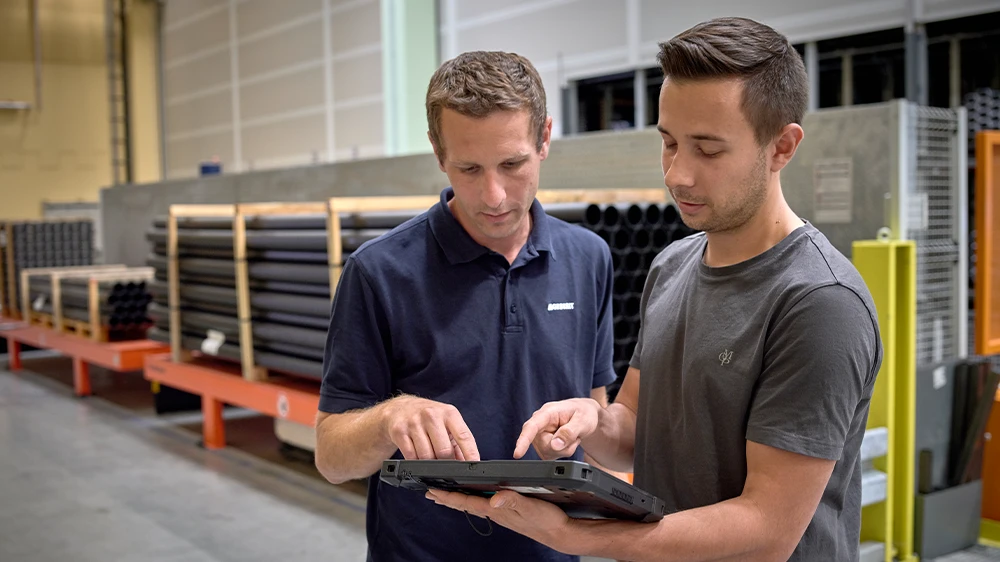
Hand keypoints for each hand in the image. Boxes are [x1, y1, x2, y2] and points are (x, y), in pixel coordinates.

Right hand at [383, 396, 479, 460]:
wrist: (399, 408)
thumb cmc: (428, 418)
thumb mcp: (447, 423)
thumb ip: (459, 443)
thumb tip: (467, 464)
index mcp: (449, 413)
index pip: (464, 436)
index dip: (470, 453)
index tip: (474, 466)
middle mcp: (432, 415)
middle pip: (444, 451)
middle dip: (446, 463)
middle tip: (445, 465)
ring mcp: (414, 423)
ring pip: (427, 457)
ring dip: (429, 464)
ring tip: (429, 458)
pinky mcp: (399, 431)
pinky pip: (411, 457)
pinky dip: (416, 463)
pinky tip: (417, 456)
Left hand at [425, 489, 573, 552]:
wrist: (560, 533)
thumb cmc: (547, 521)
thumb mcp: (530, 507)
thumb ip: (513, 501)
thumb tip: (494, 499)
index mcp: (498, 510)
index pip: (467, 502)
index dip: (449, 496)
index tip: (433, 491)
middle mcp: (497, 512)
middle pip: (466, 504)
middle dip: (448, 498)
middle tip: (431, 493)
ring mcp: (502, 513)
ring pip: (475, 505)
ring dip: (459, 499)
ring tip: (447, 495)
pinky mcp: (509, 512)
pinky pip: (485, 505)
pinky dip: (475, 500)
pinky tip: (476, 498)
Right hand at [514, 398, 600, 459]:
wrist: (585, 415)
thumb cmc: (583, 413)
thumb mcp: (582, 420)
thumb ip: (569, 432)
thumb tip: (555, 445)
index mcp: (547, 413)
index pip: (531, 427)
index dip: (523, 441)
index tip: (518, 453)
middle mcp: (540, 424)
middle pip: (544, 446)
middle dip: (562, 447)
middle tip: (574, 436)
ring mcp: (540, 436)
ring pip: (547, 453)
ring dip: (564, 450)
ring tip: (571, 437)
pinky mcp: (542, 445)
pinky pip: (550, 456)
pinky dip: (562, 453)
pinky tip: (566, 442)